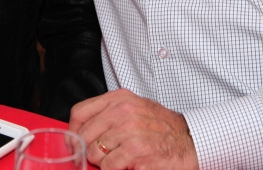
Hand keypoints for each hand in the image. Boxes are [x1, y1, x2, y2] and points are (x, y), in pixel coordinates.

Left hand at [69, 89, 198, 169]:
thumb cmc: (161, 127)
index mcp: (120, 99)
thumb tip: (82, 130)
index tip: (75, 142)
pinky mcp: (136, 151)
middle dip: (88, 150)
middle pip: (84, 135)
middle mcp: (123, 111)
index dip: (73, 131)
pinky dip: (113, 169)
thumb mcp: (135, 109)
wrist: (189, 141)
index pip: (80, 112)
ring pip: (94, 152)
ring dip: (102, 162)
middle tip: (99, 156)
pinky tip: (126, 165)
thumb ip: (109, 114)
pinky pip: (108, 166)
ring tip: (118, 159)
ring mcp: (130, 131)